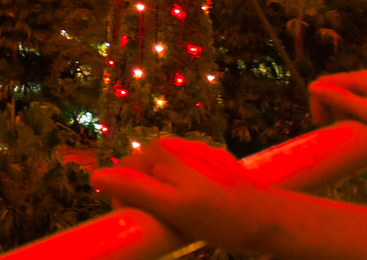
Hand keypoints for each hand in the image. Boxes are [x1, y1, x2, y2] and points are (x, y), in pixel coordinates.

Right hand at [89, 136, 272, 252]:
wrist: (271, 219)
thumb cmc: (221, 217)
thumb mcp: (172, 208)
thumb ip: (133, 189)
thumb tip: (96, 176)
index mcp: (161, 150)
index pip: (122, 174)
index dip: (124, 201)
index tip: (141, 223)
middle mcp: (176, 143)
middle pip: (143, 174)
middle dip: (148, 198)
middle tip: (167, 223)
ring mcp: (196, 151)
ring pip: (165, 177)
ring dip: (167, 197)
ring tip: (187, 218)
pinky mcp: (213, 163)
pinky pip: (187, 178)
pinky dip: (187, 194)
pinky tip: (203, 210)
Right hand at [308, 71, 366, 158]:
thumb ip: (342, 99)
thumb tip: (313, 86)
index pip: (329, 82)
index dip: (320, 101)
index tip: (322, 124)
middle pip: (341, 87)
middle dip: (334, 107)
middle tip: (339, 128)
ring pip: (355, 95)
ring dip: (347, 111)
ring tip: (354, 129)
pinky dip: (362, 112)